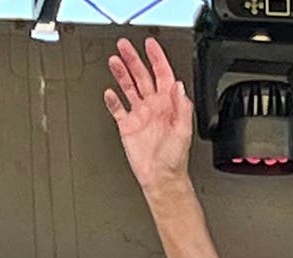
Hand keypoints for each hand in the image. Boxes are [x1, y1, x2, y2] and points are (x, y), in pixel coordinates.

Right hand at [105, 37, 194, 192]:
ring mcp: (140, 115)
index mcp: (168, 105)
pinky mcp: (128, 126)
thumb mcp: (184, 132)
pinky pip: (118, 108)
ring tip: (114, 60)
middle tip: (124, 46)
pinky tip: (109, 92)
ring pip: (129, 87)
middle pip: (142, 76)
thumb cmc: (175, 160)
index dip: (157, 58)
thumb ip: (183, 108)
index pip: (162, 74)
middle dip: (133, 59)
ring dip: (121, 73)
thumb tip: (179, 86)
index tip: (150, 44)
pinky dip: (113, 100)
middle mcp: (154, 107)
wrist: (161, 179)